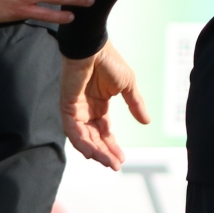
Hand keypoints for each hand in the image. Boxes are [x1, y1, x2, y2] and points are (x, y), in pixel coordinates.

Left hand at [59, 41, 151, 169]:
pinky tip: (91, 152)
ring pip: (83, 138)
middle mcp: (86, 109)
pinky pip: (72, 130)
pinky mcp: (67, 106)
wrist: (94, 47)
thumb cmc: (110, 61)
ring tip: (108, 162)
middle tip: (115, 165)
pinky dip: (81, 142)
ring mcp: (75, 108)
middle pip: (94, 138)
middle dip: (105, 152)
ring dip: (95, 151)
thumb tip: (146, 122)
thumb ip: (135, 104)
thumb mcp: (128, 85)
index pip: (104, 131)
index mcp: (99, 104)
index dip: (112, 145)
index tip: (122, 160)